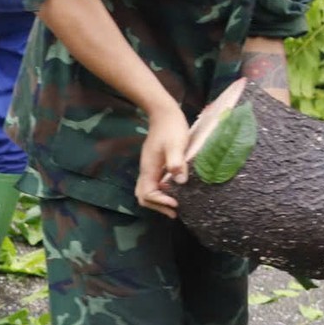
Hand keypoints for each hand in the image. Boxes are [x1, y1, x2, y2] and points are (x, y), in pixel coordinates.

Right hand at [136, 102, 191, 216]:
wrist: (164, 113)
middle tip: (175, 211)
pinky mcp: (155, 164)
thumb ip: (176, 162)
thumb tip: (180, 181)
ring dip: (159, 200)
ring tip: (175, 205)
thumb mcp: (176, 144)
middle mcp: (146, 170)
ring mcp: (149, 167)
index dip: (160, 201)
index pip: (147, 194)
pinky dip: (161, 191)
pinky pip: (153, 183)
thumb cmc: (171, 128)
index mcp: (149, 169)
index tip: (176, 203)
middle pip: (143, 196)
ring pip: (147, 191)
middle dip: (158, 206)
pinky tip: (175, 190)